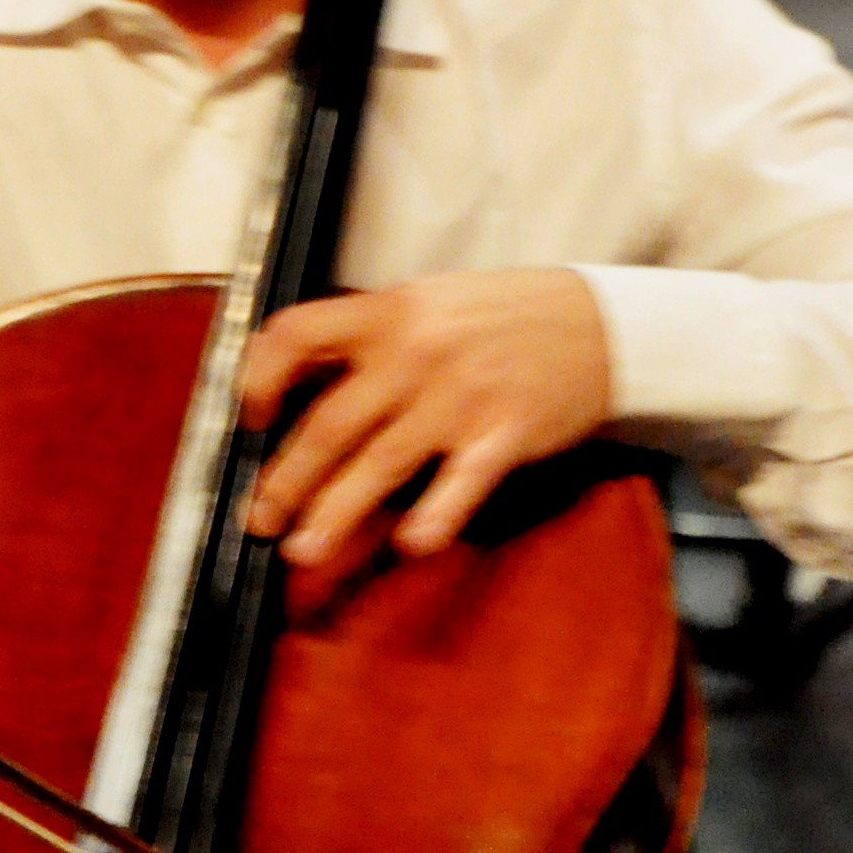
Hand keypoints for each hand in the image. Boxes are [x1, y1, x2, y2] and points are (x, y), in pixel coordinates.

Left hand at [241, 274, 612, 574]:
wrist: (601, 326)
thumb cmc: (505, 317)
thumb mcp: (429, 303)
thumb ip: (370, 337)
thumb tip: (302, 383)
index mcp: (389, 313)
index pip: (297, 333)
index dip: (260, 374)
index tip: (251, 416)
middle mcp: (415, 354)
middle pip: (330, 422)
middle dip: (286, 478)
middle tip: (261, 519)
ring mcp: (460, 397)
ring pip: (380, 462)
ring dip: (335, 511)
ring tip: (305, 548)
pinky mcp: (504, 435)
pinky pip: (461, 483)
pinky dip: (435, 516)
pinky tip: (411, 544)